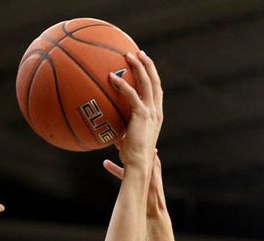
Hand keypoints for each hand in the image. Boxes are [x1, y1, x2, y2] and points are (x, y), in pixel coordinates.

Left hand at [101, 50, 162, 179]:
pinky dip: (122, 84)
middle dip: (147, 65)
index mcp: (155, 115)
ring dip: (138, 66)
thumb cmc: (131, 157)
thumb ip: (120, 128)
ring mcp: (151, 112)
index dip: (152, 76)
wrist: (139, 165)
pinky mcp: (142, 115)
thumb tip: (106, 125)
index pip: (156, 91)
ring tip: (129, 55)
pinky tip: (111, 77)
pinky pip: (131, 94)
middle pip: (155, 81)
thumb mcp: (126, 138)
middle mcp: (156, 111)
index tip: (144, 64)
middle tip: (138, 52)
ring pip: (147, 83)